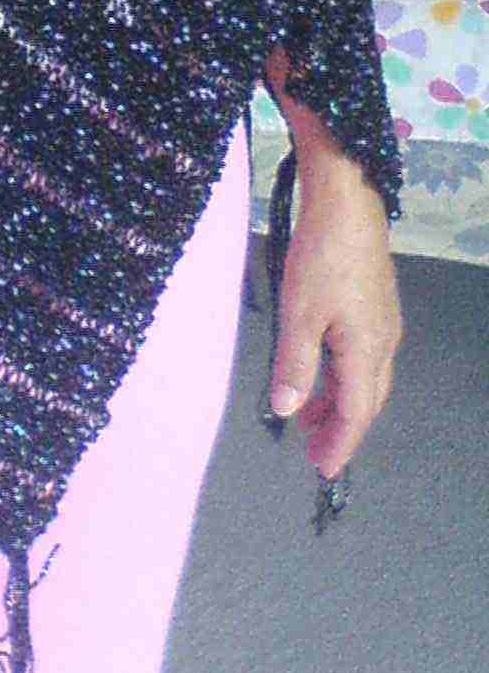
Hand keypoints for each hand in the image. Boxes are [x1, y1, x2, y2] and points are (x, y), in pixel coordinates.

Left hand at [268, 157, 402, 479]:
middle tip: (315, 453)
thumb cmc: (321, 255)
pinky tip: (322, 369)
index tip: (322, 470)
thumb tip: (287, 411)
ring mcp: (383, 321)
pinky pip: (364, 356)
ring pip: (366, 377)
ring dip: (339, 401)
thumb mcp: (299, 312)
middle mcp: (384, 341)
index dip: (339, 443)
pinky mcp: (376, 303)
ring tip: (310, 417)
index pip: (356, 412)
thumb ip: (294, 364)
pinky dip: (342, 375)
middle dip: (341, 429)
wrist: (347, 201)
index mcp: (367, 350)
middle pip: (366, 399)